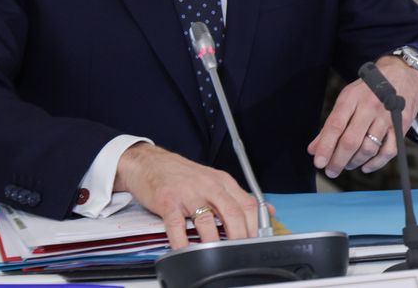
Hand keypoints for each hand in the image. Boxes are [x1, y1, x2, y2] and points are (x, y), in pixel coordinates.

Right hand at [114, 143, 259, 248]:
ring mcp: (188, 194)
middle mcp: (208, 186)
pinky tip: (185, 251)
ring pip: (207, 221)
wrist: (150, 162)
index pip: (247, 203)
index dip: (255, 225)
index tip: (256, 241)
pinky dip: (182, 242)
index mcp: (222, 181)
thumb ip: (238, 196)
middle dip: (240, 237)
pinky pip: (177, 226)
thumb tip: (267, 211)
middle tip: (240, 252)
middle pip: (232, 214)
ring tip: (217, 256)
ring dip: (214, 243)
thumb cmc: (182, 174)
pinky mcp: (168, 202)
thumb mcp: (214, 179)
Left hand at [308, 56, 417, 177]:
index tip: (318, 162)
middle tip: (331, 171)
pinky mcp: (401, 126)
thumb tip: (314, 150)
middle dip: (338, 160)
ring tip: (348, 165)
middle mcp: (370, 106)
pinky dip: (376, 163)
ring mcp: (387, 117)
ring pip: (368, 148)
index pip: (335, 125)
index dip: (325, 146)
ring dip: (355, 162)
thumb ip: (331, 124)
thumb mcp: (348, 98)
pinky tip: (366, 166)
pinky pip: (388, 151)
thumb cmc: (369, 89)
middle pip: (351, 140)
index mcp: (352, 97)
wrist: (402, 74)